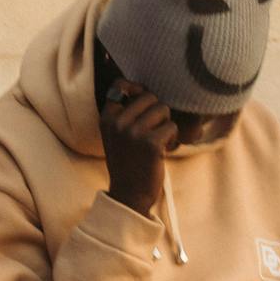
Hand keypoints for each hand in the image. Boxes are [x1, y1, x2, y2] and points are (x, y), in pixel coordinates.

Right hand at [101, 80, 177, 215]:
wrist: (130, 195)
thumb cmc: (128, 162)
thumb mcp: (117, 135)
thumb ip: (124, 112)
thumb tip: (143, 87)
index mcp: (107, 118)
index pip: (120, 85)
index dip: (137, 90)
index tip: (143, 106)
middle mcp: (117, 123)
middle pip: (149, 96)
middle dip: (157, 112)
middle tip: (154, 131)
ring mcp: (133, 133)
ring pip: (163, 109)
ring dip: (166, 125)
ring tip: (159, 141)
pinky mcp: (151, 143)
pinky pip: (172, 126)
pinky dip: (173, 138)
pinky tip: (165, 149)